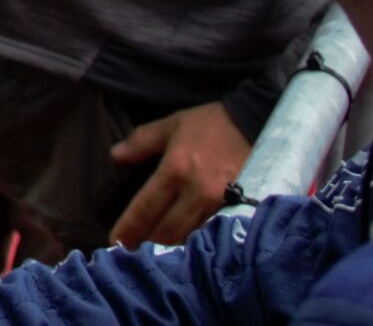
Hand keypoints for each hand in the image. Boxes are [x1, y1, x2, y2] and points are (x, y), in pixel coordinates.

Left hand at [109, 101, 251, 248]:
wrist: (256, 125)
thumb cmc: (211, 124)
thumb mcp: (171, 125)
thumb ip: (141, 142)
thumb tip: (115, 155)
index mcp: (175, 170)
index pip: (146, 208)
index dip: (129, 228)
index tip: (115, 242)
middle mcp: (196, 192)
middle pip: (167, 231)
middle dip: (148, 242)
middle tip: (133, 248)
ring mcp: (219, 204)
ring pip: (189, 236)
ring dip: (170, 244)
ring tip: (155, 247)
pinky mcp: (237, 209)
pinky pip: (210, 231)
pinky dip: (195, 238)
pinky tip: (185, 239)